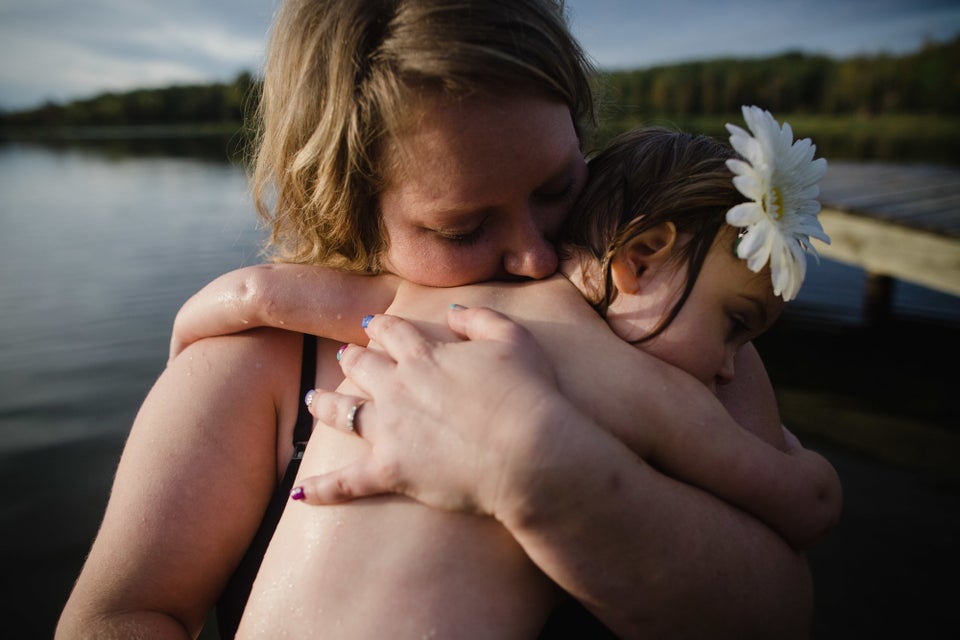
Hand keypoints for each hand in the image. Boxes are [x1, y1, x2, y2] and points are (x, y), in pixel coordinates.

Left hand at [293, 306, 570, 518]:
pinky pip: (346, 482)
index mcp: (426, 355)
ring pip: (342, 412)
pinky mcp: (390, 471)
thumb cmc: (528, 395)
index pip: (392, 332)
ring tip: (310, 400)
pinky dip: (321, 488)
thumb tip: (451, 311)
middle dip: (350, 359)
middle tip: (343, 357)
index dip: (380, 326)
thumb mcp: (514, 339)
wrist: (528, 453)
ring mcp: (389, 430)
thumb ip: (480, 318)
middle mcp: (399, 387)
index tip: (372, 325)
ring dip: (323, 404)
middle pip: (361, 366)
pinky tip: (301, 493)